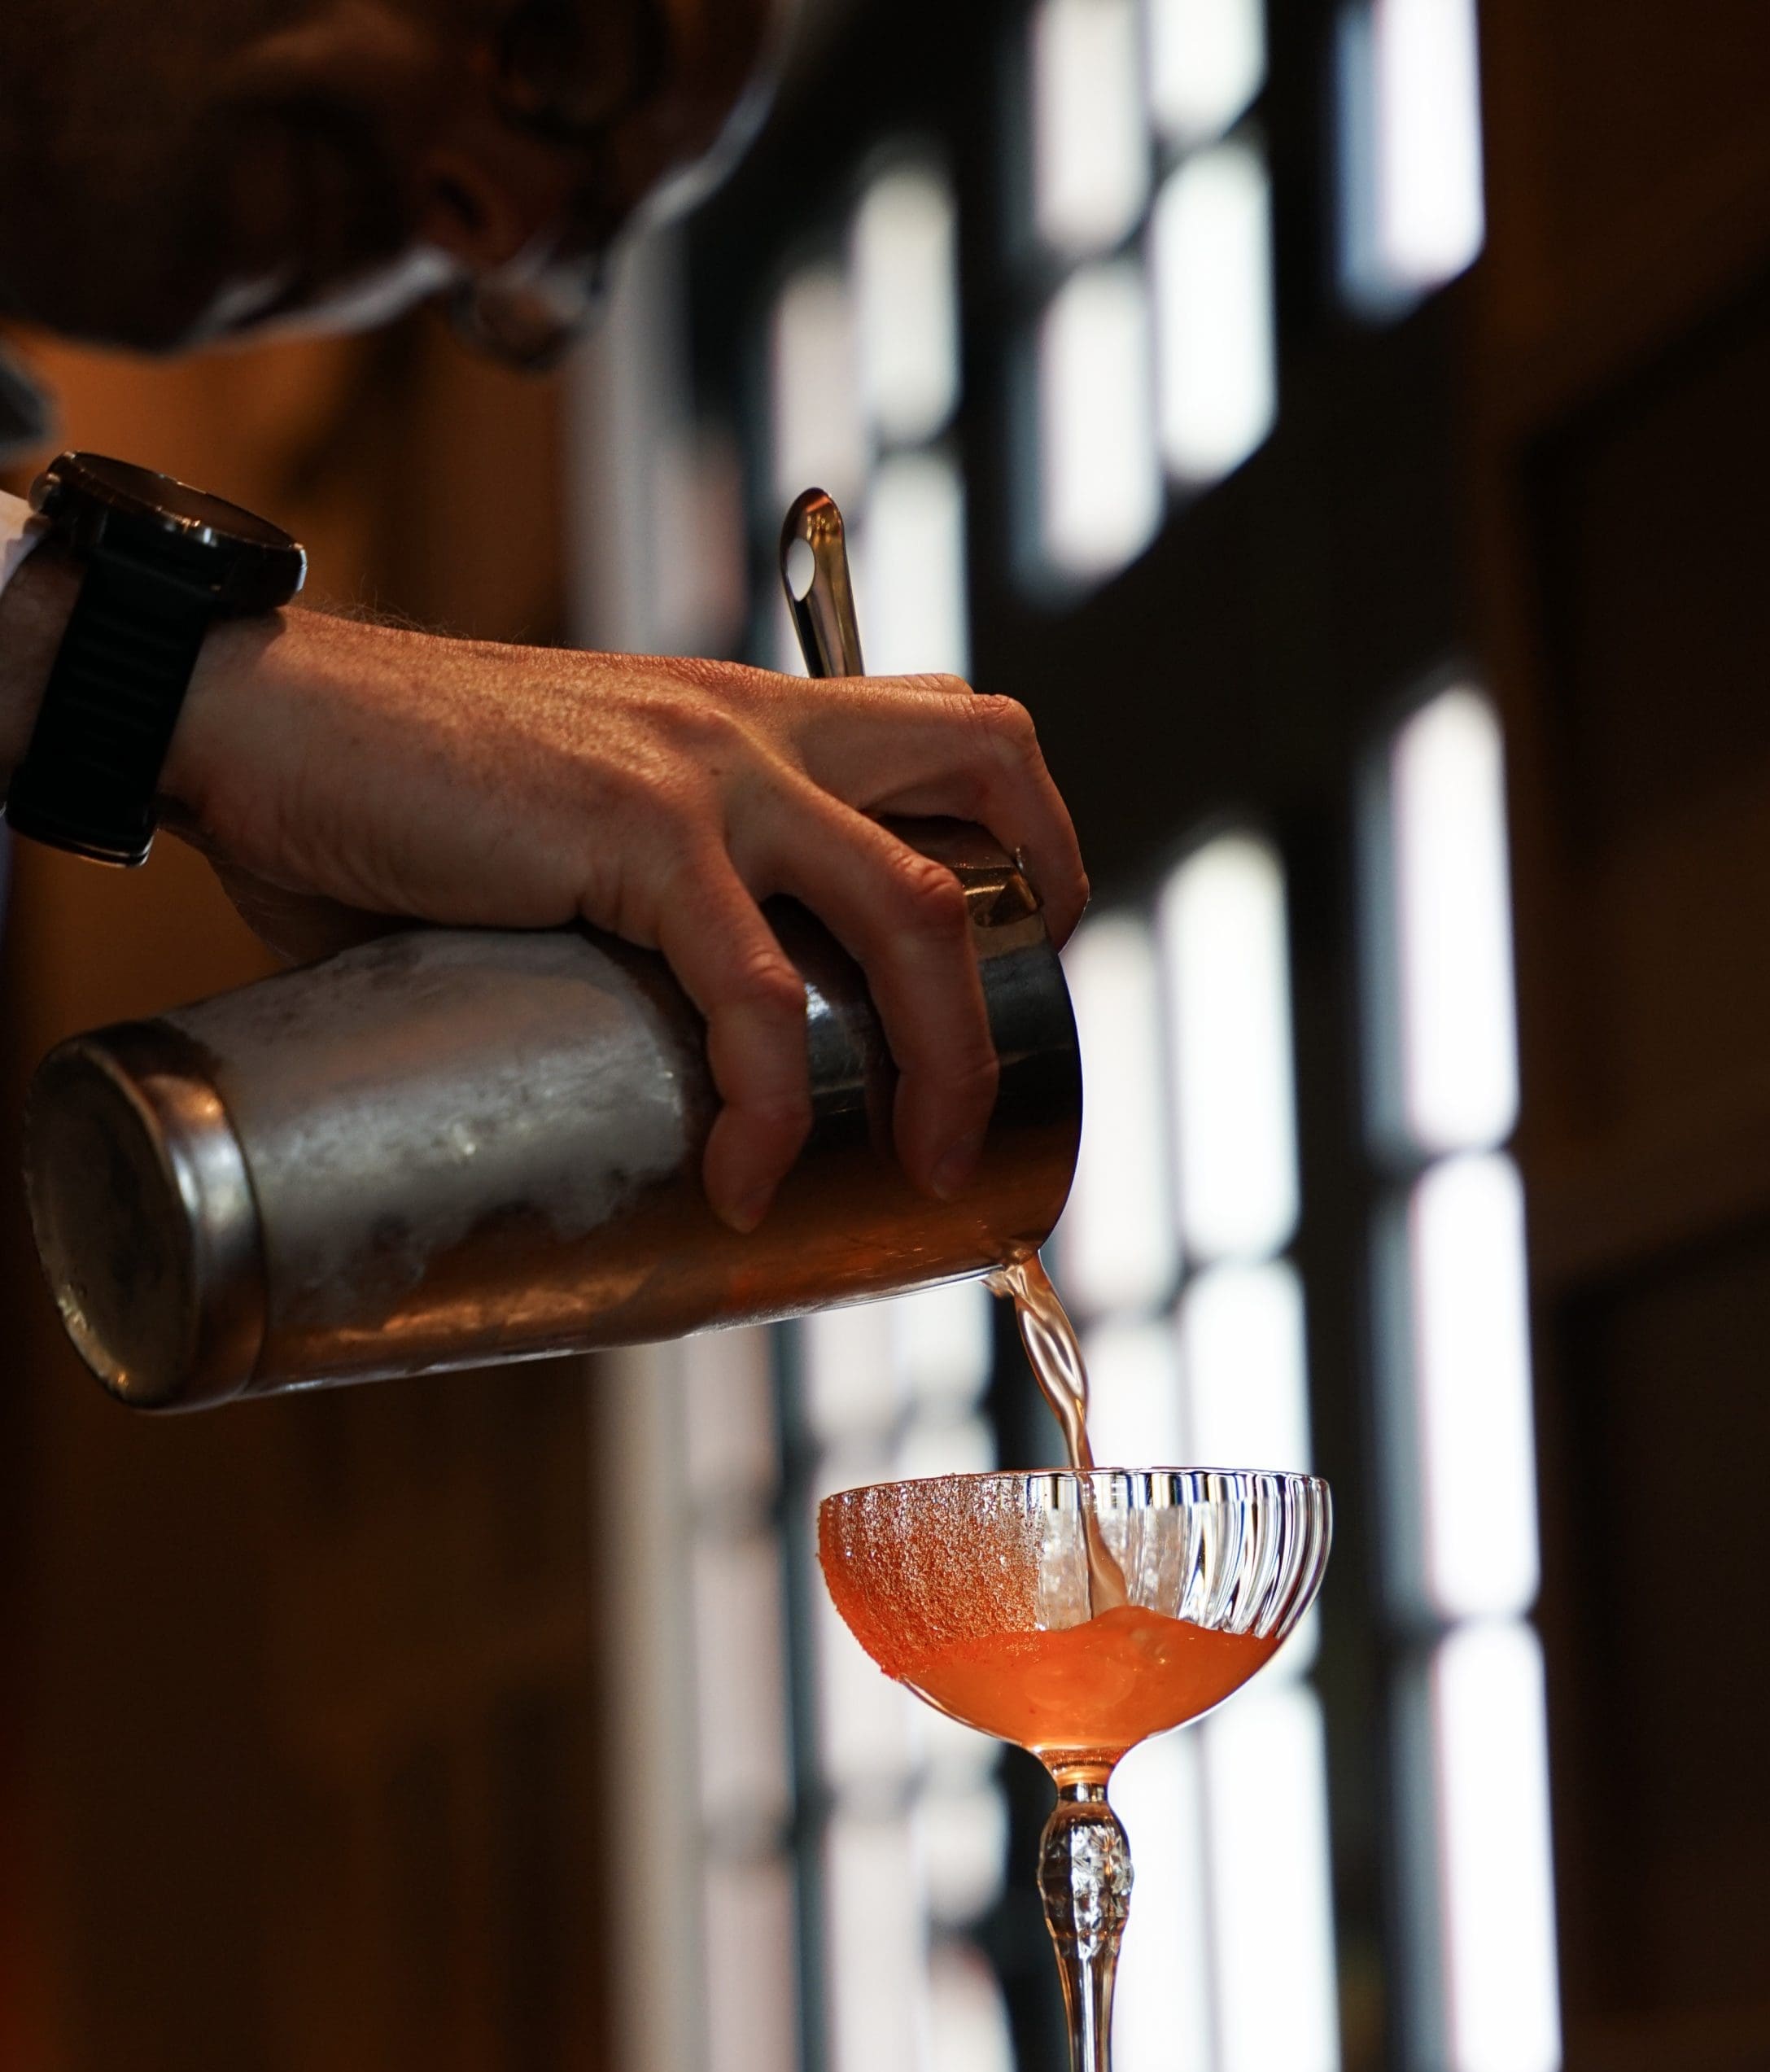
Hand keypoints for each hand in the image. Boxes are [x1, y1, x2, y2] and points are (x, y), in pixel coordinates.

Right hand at [157, 610, 1088, 1228]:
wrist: (256, 720)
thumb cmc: (387, 792)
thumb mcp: (565, 828)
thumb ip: (635, 912)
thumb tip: (646, 1062)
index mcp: (749, 713)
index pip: (959, 726)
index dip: (1031, 835)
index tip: (1014, 961)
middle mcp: (754, 723)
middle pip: (988, 778)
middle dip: (1031, 932)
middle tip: (999, 1070)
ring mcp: (703, 774)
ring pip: (910, 909)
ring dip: (946, 1057)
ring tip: (920, 1164)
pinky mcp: (633, 835)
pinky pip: (756, 993)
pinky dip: (770, 1105)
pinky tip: (749, 1179)